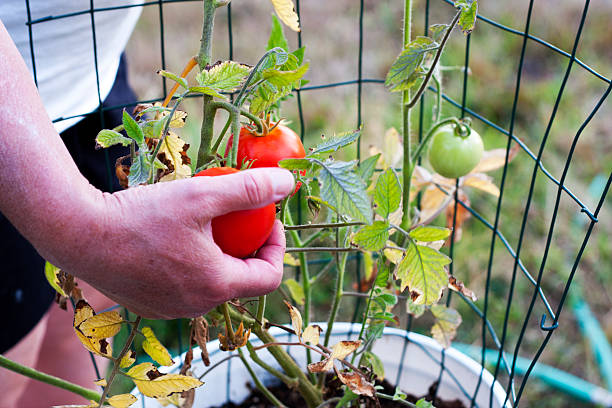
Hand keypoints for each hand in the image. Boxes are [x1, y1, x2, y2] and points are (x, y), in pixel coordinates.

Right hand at [48, 168, 294, 318]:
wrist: (79, 235)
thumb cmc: (141, 216)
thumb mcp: (202, 195)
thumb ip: (249, 189)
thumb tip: (288, 183)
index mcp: (216, 286)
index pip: (269, 277)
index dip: (277, 247)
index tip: (268, 221)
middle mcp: (197, 306)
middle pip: (241, 281)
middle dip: (248, 249)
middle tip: (239, 218)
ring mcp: (171, 309)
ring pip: (212, 283)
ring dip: (220, 256)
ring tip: (209, 224)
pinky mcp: (149, 304)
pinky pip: (185, 286)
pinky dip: (193, 264)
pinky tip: (177, 237)